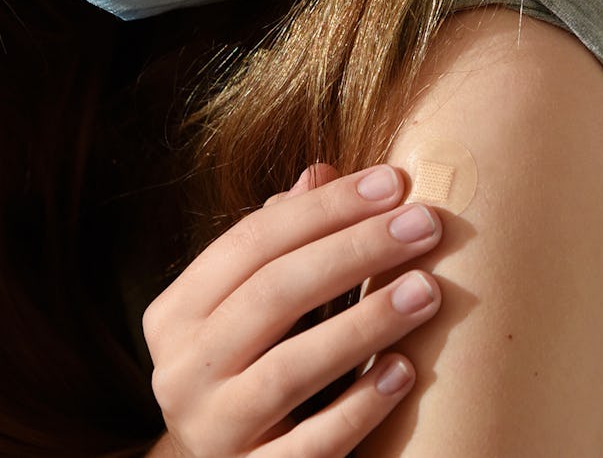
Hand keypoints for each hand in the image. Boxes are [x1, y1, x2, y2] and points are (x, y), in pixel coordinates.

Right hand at [142, 164, 442, 457]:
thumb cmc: (244, 359)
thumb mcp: (247, 298)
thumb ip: (279, 238)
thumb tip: (320, 172)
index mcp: (175, 312)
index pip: (252, 240)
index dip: (325, 206)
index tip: (392, 182)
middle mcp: (182, 370)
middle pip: (275, 292)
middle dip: (356, 249)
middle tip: (424, 223)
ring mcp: (213, 429)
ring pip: (291, 366)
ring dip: (367, 322)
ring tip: (427, 288)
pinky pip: (311, 445)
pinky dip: (359, 406)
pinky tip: (404, 370)